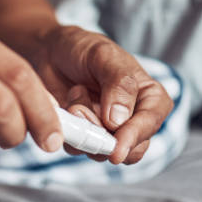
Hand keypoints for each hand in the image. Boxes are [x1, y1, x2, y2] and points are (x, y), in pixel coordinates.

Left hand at [35, 25, 172, 164]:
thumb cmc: (82, 49)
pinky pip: (80, 149)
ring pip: (103, 152)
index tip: (117, 148)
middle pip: (131, 148)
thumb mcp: (103, 55)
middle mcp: (132, 118)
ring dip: (84, 131)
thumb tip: (119, 121)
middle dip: (104, 139)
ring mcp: (108, 131)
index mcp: (148, 96)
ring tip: (74, 98)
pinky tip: (67, 107)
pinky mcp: (85, 137)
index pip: (151, 122)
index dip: (135, 136)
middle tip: (80, 113)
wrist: (50, 53)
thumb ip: (118, 83)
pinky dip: (71, 133)